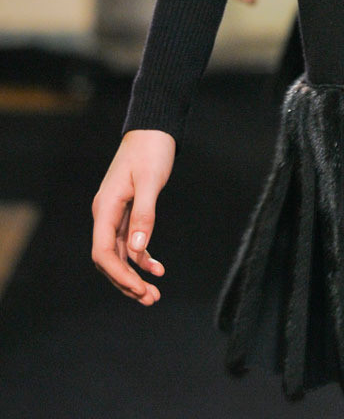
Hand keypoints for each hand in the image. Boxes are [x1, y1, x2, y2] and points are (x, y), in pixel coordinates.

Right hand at [91, 129, 175, 303]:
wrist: (154, 128)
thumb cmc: (151, 150)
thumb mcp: (151, 182)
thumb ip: (144, 215)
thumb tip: (138, 250)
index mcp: (106, 207)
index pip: (103, 252)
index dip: (119, 274)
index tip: (139, 288)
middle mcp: (106, 213)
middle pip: (109, 258)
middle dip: (127, 281)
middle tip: (149, 299)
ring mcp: (116, 213)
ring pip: (120, 253)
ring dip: (135, 274)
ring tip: (154, 293)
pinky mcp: (128, 211)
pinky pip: (130, 242)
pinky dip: (142, 256)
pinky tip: (157, 268)